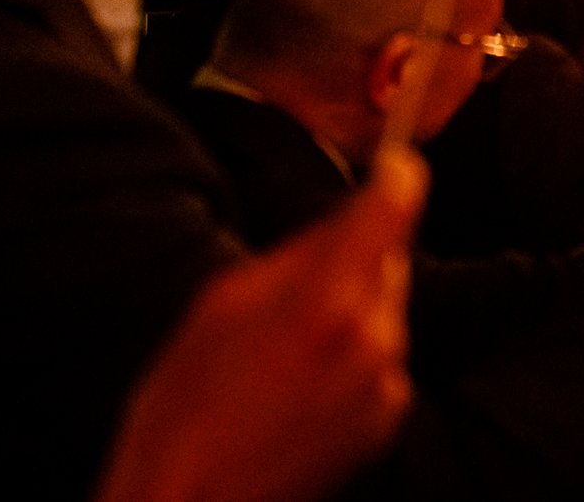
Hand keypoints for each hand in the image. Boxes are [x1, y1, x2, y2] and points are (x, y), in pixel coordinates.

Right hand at [95, 148, 423, 501]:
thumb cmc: (185, 406)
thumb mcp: (221, 303)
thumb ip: (296, 255)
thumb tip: (343, 220)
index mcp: (328, 299)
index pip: (396, 206)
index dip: (398, 176)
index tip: (394, 164)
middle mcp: (373, 338)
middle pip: (390, 260)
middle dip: (356, 260)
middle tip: (298, 287)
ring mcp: (386, 383)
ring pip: (387, 310)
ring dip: (354, 311)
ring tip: (287, 349)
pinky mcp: (388, 419)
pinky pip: (383, 359)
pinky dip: (356, 357)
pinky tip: (302, 384)